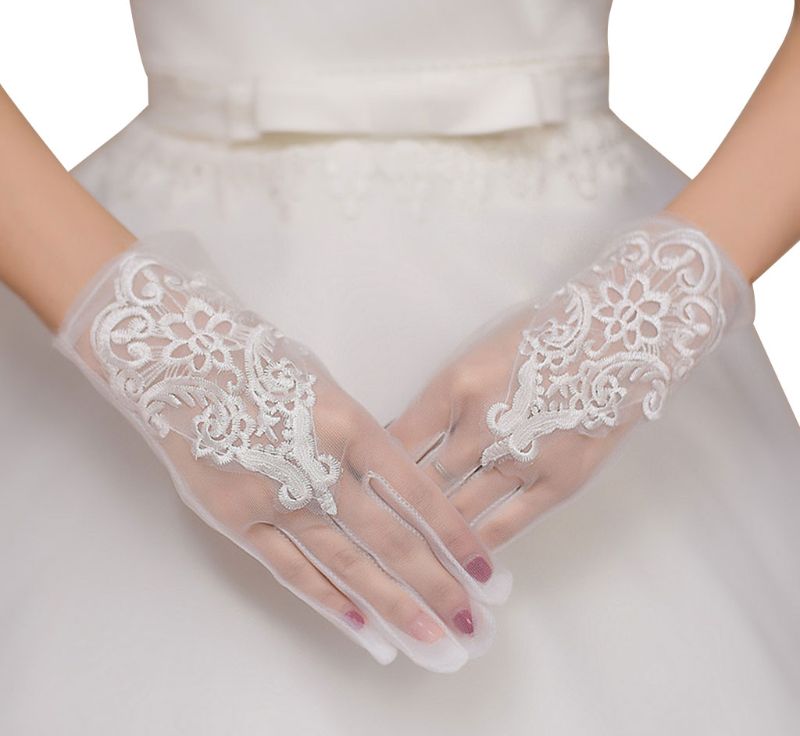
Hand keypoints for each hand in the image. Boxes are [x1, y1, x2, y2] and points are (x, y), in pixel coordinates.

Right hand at [56, 236, 509, 671]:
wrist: (177, 356)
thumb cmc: (258, 359)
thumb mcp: (326, 384)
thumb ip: (359, 435)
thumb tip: (391, 481)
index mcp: (349, 424)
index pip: (415, 493)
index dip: (454, 535)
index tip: (484, 570)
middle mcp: (319, 466)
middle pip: (389, 538)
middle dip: (436, 585)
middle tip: (472, 625)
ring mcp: (275, 497)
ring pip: (345, 563)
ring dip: (392, 604)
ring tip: (431, 639)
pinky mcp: (235, 517)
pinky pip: (289, 568)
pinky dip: (328, 600)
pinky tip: (361, 627)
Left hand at [389, 214, 752, 549]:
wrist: (618, 337)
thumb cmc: (545, 333)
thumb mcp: (479, 350)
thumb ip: (443, 394)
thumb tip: (406, 433)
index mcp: (456, 386)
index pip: (398, 439)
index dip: (371, 467)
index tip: (353, 489)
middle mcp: (481, 427)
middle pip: (422, 480)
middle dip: (391, 511)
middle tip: (366, 539)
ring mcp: (520, 459)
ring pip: (460, 507)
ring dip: (431, 535)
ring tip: (404, 561)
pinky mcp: (557, 481)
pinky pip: (508, 523)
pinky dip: (480, 543)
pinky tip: (460, 562)